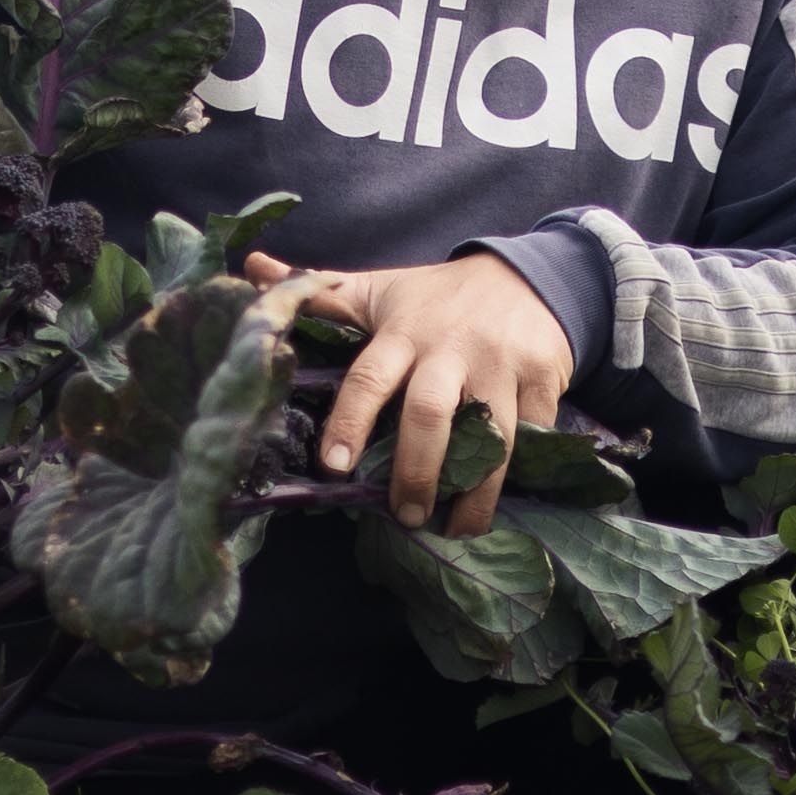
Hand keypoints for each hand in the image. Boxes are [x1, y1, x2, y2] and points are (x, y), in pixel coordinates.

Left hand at [243, 250, 571, 534]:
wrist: (530, 276)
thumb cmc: (438, 297)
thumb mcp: (380, 290)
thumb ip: (321, 291)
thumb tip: (252, 265)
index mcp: (403, 330)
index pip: (369, 377)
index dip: (349, 421)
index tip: (334, 466)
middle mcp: (451, 347)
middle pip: (430, 415)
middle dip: (415, 472)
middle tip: (404, 514)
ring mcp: (501, 364)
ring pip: (491, 437)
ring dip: (474, 491)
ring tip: (455, 528)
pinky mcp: (543, 378)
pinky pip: (533, 434)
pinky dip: (517, 475)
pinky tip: (496, 502)